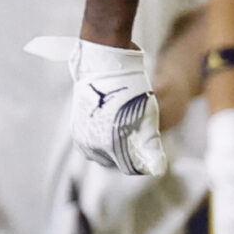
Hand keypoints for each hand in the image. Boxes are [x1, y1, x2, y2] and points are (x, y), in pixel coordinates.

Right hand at [30, 36, 165, 176]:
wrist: (105, 63)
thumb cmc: (131, 89)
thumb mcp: (147, 118)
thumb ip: (151, 148)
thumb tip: (158, 170)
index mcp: (108, 146)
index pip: (130, 167)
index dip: (143, 157)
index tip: (150, 142)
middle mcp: (90, 145)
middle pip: (115, 161)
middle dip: (128, 151)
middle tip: (138, 129)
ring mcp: (80, 137)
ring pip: (103, 153)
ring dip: (116, 145)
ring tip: (126, 123)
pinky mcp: (76, 128)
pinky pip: (93, 143)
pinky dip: (104, 138)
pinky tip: (114, 121)